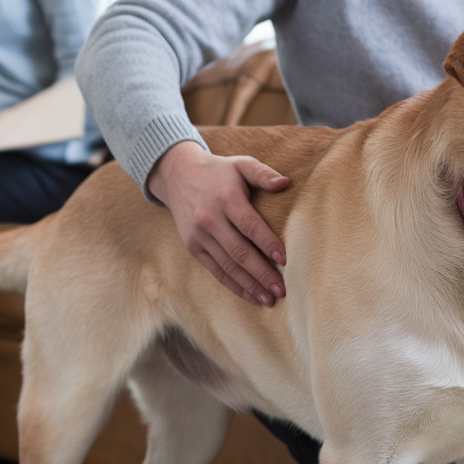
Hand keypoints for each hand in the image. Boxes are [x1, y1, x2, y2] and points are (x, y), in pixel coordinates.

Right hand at [148, 140, 289, 305]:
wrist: (178, 175)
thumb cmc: (219, 172)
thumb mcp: (241, 164)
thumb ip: (263, 173)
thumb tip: (286, 183)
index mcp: (226, 198)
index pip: (250, 225)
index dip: (267, 243)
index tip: (285, 260)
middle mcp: (210, 219)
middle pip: (239, 251)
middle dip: (261, 273)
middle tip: (281, 289)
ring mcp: (199, 236)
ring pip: (228, 266)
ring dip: (250, 285)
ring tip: (270, 300)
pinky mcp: (193, 248)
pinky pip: (216, 271)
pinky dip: (234, 286)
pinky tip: (252, 296)